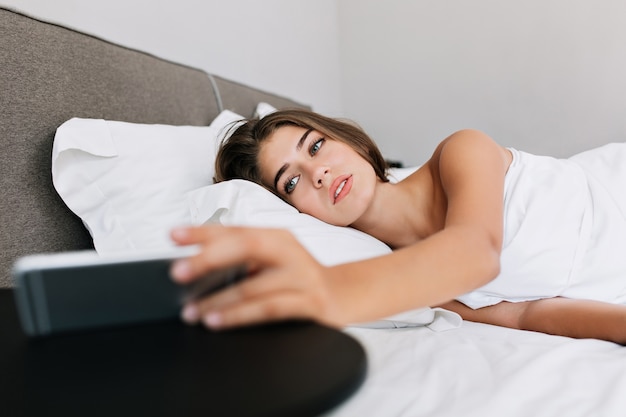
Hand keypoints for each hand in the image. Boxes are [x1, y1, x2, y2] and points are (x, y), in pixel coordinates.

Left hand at [169, 225, 339, 329]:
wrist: (344, 294)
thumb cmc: (298, 277)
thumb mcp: (274, 261)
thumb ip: (243, 260)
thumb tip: (195, 268)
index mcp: (276, 236)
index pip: (235, 229)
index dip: (203, 231)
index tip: (173, 236)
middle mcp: (289, 251)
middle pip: (246, 246)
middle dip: (208, 258)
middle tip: (178, 272)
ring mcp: (301, 276)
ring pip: (253, 285)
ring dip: (217, 299)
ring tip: (191, 310)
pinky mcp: (309, 302)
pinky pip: (268, 309)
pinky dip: (238, 316)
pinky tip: (217, 321)